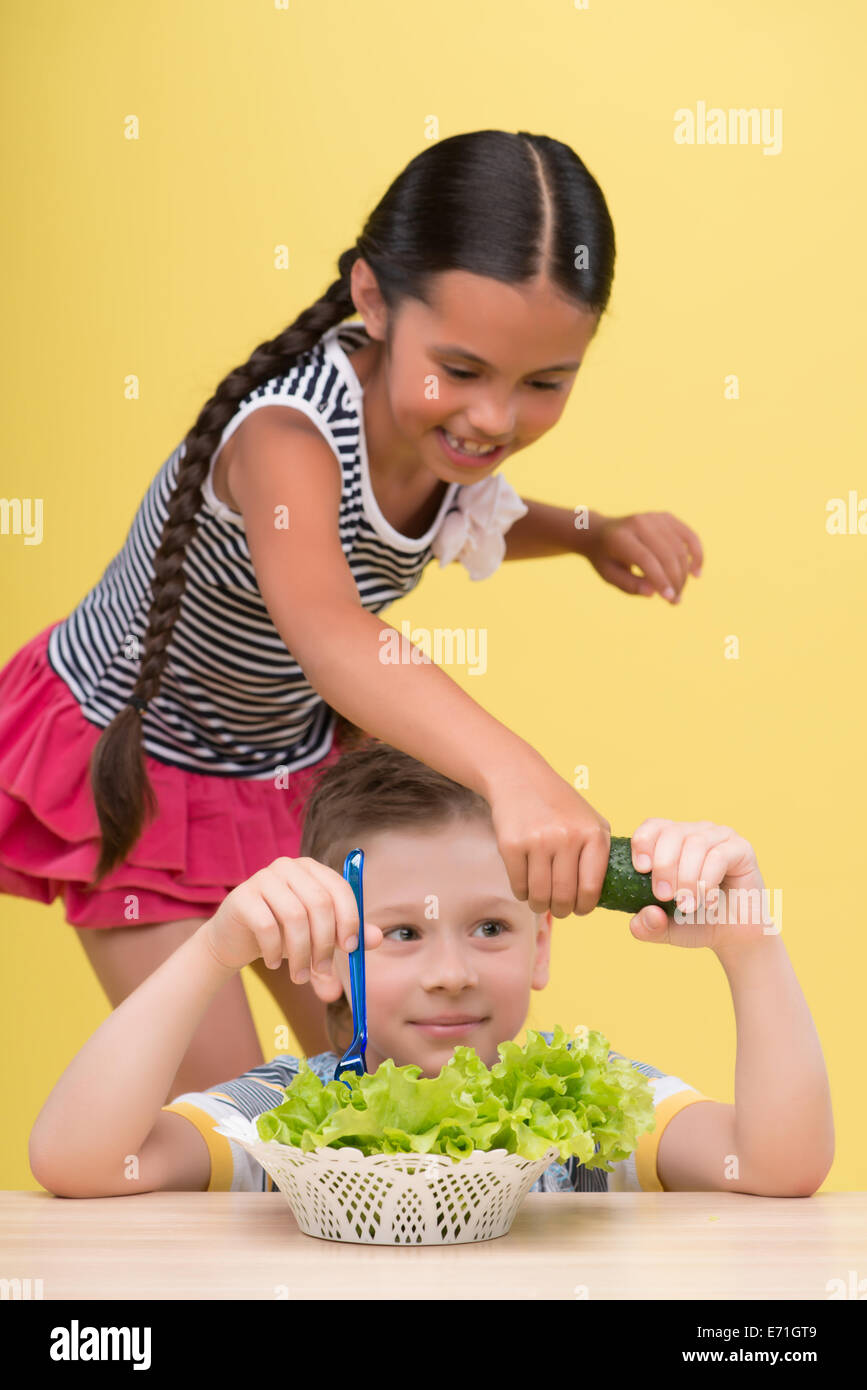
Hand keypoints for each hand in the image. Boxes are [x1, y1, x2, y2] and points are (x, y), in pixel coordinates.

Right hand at [203, 857, 383, 999]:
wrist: (236, 939)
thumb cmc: (284, 934)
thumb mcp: (319, 935)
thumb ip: (348, 935)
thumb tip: (377, 938)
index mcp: (313, 870)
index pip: (340, 888)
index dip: (349, 919)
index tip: (349, 949)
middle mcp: (289, 867)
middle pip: (319, 902)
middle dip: (325, 942)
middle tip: (323, 970)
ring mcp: (263, 878)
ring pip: (295, 916)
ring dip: (301, 953)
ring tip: (300, 976)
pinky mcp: (242, 896)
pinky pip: (267, 926)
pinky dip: (275, 951)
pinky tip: (274, 964)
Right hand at [488, 761, 610, 916]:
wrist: (520, 778)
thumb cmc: (559, 805)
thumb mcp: (591, 821)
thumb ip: (601, 854)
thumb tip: (599, 895)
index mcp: (592, 834)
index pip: (591, 888)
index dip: (584, 906)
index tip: (579, 909)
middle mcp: (567, 837)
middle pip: (564, 896)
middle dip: (562, 910)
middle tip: (559, 908)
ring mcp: (538, 841)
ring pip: (540, 895)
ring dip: (540, 905)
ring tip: (540, 901)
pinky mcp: (511, 844)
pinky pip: (517, 886)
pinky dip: (521, 893)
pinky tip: (525, 886)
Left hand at [585, 511, 702, 602]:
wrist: (600, 532)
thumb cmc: (605, 558)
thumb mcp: (609, 575)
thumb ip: (630, 585)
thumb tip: (653, 593)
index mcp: (620, 538)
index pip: (646, 560)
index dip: (661, 580)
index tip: (669, 599)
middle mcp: (638, 523)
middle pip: (666, 555)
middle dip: (675, 581)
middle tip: (674, 601)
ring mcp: (654, 517)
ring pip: (680, 549)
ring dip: (684, 574)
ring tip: (679, 593)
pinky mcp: (666, 517)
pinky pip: (689, 536)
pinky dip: (696, 554)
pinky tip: (696, 573)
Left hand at [626, 819, 772, 949]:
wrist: (734, 936)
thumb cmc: (696, 923)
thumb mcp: (663, 928)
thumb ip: (646, 927)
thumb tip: (649, 914)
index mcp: (671, 841)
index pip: (653, 826)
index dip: (643, 842)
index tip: (641, 869)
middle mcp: (695, 832)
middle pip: (672, 833)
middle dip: (664, 865)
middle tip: (665, 896)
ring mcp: (719, 837)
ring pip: (695, 843)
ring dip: (687, 877)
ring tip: (687, 905)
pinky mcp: (741, 848)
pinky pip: (719, 856)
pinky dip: (708, 881)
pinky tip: (708, 902)